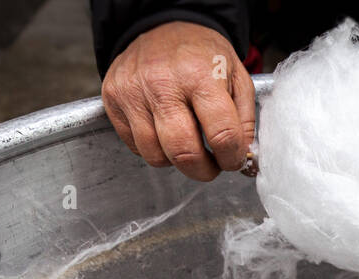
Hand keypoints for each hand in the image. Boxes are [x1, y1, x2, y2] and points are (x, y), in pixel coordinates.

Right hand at [100, 21, 254, 180]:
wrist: (163, 27)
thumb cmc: (201, 56)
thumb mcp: (237, 78)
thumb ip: (244, 120)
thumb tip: (243, 157)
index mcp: (200, 75)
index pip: (221, 135)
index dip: (231, 158)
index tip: (233, 160)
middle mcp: (163, 83)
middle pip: (184, 152)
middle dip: (203, 171)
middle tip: (210, 166)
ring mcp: (133, 91)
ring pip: (155, 155)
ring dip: (176, 161)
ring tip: (187, 145)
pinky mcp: (114, 98)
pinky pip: (134, 146)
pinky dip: (153, 149)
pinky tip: (164, 132)